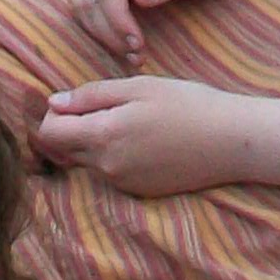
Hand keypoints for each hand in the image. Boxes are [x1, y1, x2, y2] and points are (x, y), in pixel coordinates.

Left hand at [36, 76, 236, 196]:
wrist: (231, 142)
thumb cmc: (187, 104)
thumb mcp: (138, 86)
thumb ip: (91, 95)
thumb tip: (53, 103)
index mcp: (103, 136)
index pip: (49, 133)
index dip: (52, 114)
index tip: (74, 101)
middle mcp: (107, 167)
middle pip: (63, 150)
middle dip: (70, 129)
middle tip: (101, 107)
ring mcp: (123, 184)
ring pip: (87, 162)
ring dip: (94, 142)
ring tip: (129, 122)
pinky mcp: (139, 192)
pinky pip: (111, 173)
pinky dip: (115, 156)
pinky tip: (144, 141)